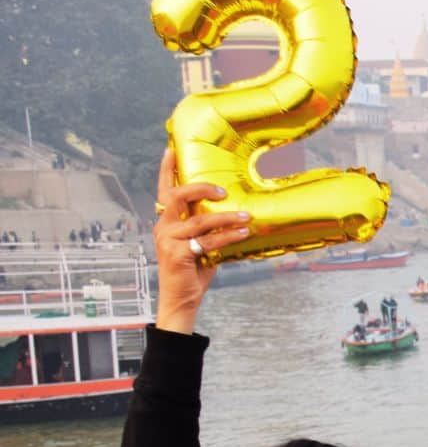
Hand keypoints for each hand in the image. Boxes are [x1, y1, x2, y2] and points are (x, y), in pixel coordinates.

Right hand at [153, 147, 249, 332]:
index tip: (172, 148)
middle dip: (200, 188)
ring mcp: (168, 240)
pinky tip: (243, 233)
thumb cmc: (194, 268)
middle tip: (222, 190)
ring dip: (226, 217)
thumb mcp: (201, 242)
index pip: (165, 190)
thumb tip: (236, 210)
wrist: (182, 298)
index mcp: (167, 221)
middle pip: (177, 196)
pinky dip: (228, 236)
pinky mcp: (178, 254)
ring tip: (246, 217)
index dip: (167, 169)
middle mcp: (163, 227)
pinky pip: (207, 240)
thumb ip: (209, 225)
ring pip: (198, 220)